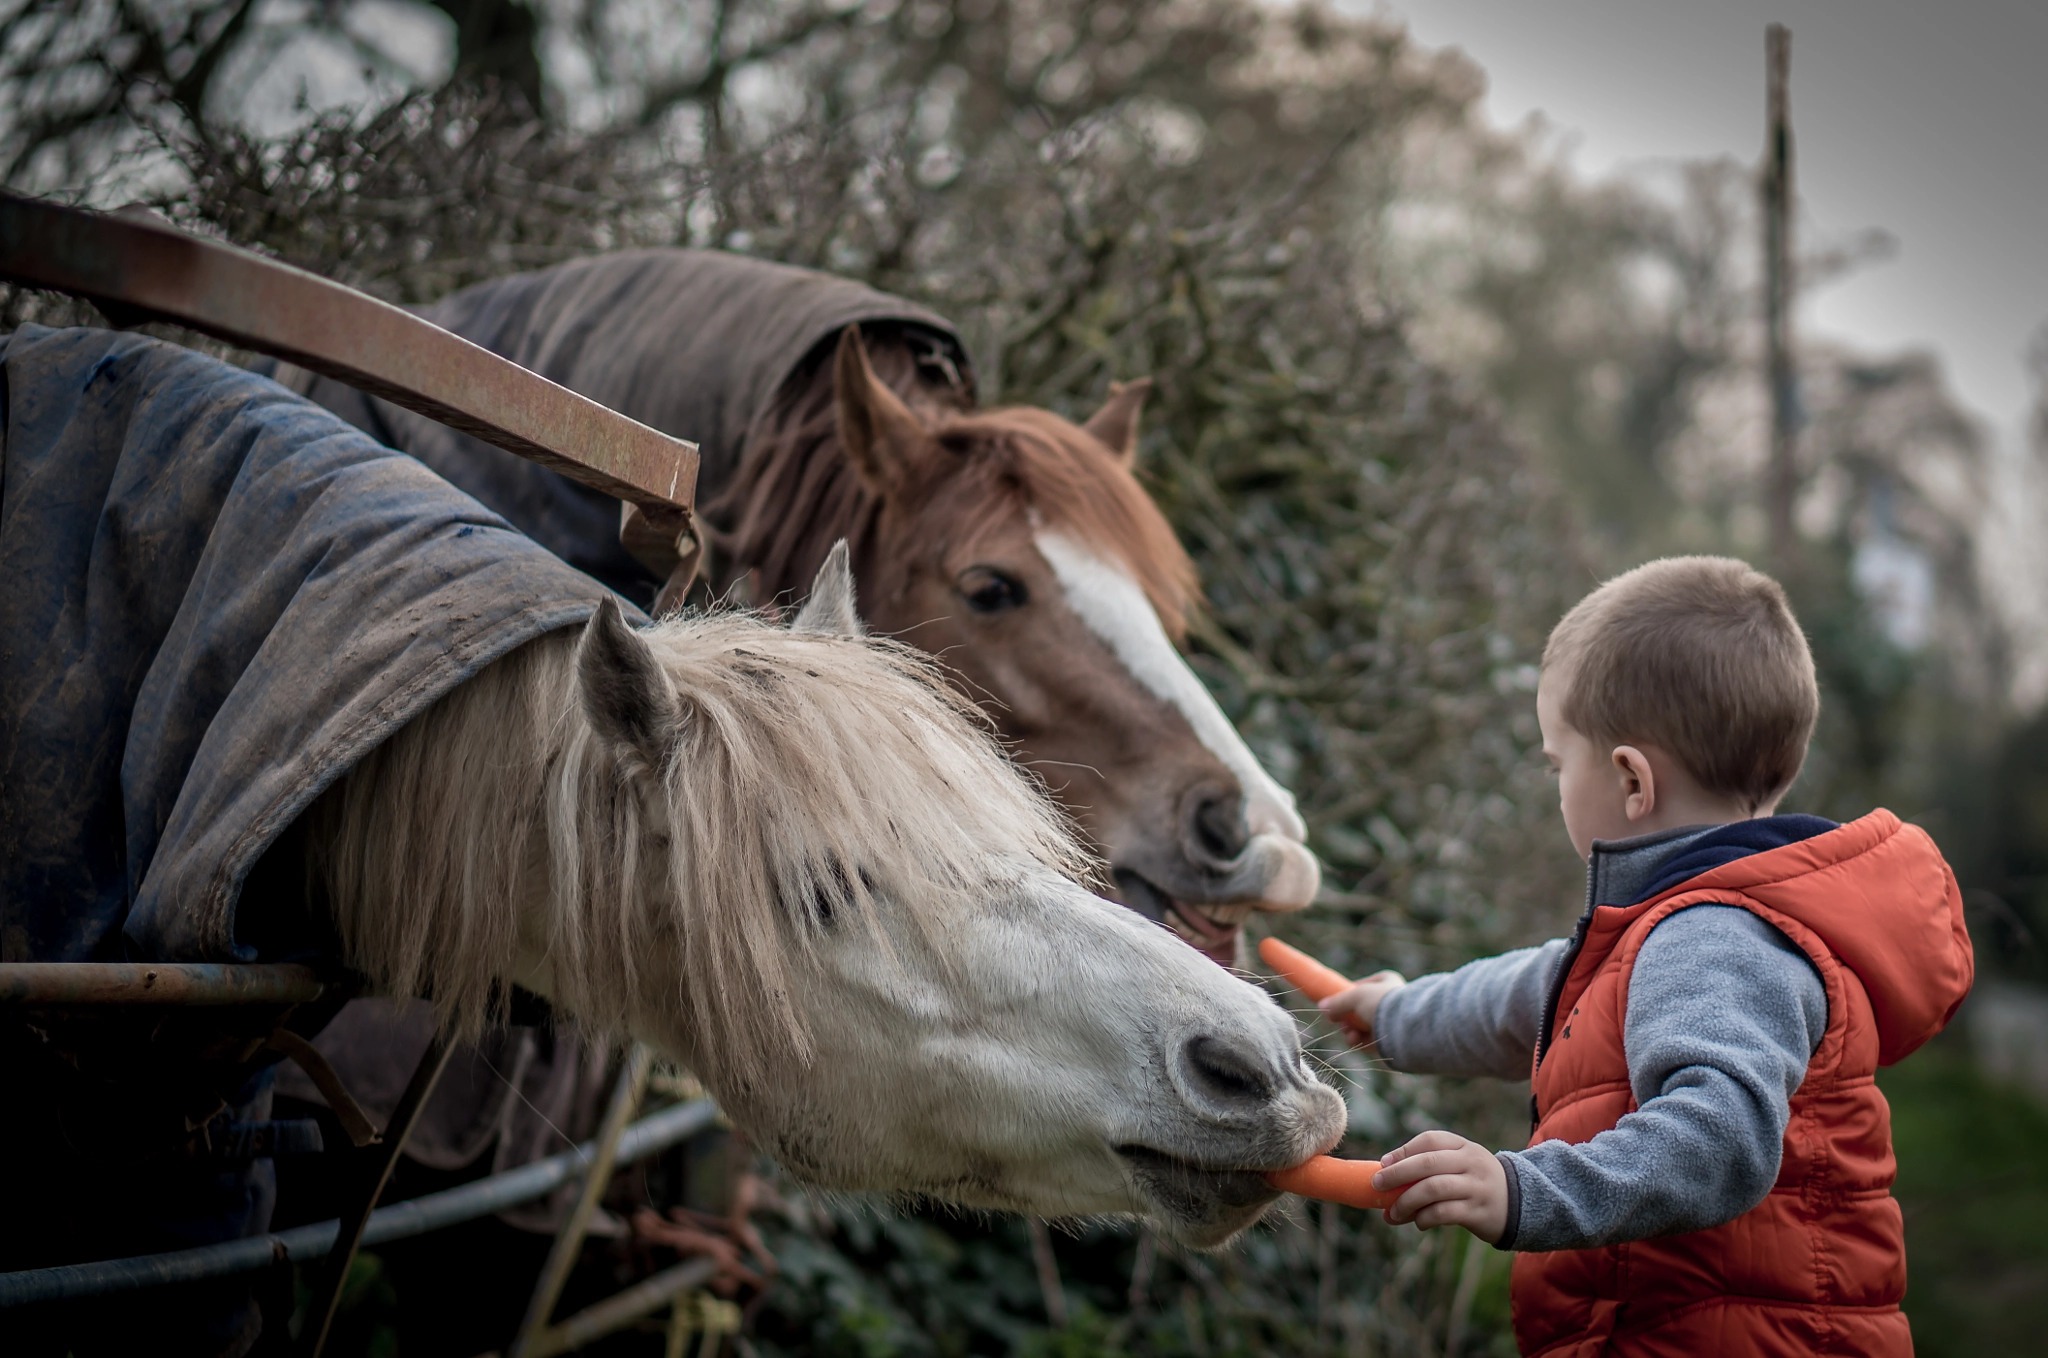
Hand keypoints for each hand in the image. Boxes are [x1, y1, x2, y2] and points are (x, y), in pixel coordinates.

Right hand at [1317, 970, 1404, 1046]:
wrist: (1407, 1027)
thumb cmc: (1382, 1004)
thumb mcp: (1355, 996)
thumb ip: (1337, 1002)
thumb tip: (1322, 1007)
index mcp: (1388, 983)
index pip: (1364, 985)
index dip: (1348, 992)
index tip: (1335, 1001)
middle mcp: (1391, 1002)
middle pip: (1360, 1009)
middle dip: (1347, 1017)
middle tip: (1336, 1020)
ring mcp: (1391, 1022)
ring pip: (1364, 1026)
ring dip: (1351, 1030)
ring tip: (1348, 1033)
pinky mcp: (1391, 1041)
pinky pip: (1370, 1041)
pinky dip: (1360, 1041)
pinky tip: (1354, 1041)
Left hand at [1374, 1130, 1508, 1243]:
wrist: (1519, 1204)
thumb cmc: (1474, 1183)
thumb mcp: (1459, 1166)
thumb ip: (1428, 1169)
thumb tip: (1384, 1184)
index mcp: (1463, 1146)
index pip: (1430, 1140)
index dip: (1403, 1150)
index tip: (1383, 1163)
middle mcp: (1471, 1163)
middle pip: (1427, 1163)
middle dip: (1397, 1174)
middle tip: (1377, 1185)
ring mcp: (1476, 1187)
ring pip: (1433, 1189)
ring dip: (1406, 1201)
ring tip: (1392, 1213)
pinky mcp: (1479, 1211)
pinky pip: (1444, 1213)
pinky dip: (1424, 1218)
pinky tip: (1418, 1222)